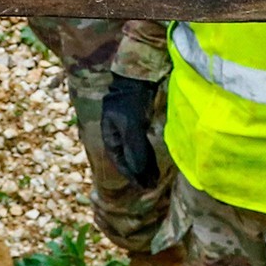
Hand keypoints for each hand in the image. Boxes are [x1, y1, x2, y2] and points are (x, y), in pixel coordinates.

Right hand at [99, 73, 161, 190]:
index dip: (132, 176)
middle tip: (151, 187)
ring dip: (145, 167)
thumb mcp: (131, 126)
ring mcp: (128, 131)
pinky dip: (148, 156)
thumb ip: (135, 149)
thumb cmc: (129, 101)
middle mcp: (117, 137)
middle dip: (140, 174)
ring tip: (155, 180)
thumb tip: (139, 172)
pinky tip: (155, 165)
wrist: (136, 79)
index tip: (143, 186)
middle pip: (129, 160)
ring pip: (137, 154)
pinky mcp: (139, 126)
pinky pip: (143, 146)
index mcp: (110, 138)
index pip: (121, 162)